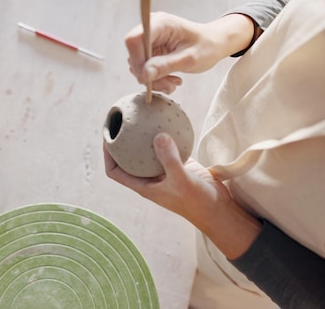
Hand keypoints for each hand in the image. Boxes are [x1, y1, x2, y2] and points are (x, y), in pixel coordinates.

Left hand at [103, 132, 261, 258]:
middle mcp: (150, 177)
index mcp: (143, 185)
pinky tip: (168, 119)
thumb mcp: (181, 180)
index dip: (107, 155)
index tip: (107, 136)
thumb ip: (170, 159)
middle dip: (122, 140)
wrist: (217, 208)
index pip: (115, 171)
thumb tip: (158, 136)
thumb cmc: (196, 201)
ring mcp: (164, 170)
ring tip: (141, 115)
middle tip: (122, 119)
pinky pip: (168, 146)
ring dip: (144, 135)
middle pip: (128, 157)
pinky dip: (166, 134)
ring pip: (148, 150)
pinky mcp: (179, 163)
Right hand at [125, 12, 254, 93]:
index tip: (149, 77)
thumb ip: (166, 65)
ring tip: (173, 83)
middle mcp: (151, 29)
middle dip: (148, 75)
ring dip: (154, 79)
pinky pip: (145, 68)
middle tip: (167, 84)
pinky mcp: (151, 50)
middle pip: (134, 55)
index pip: (134, 40)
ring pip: (138, 65)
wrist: (214, 44)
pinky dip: (156, 79)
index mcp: (160, 23)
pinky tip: (171, 79)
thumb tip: (144, 74)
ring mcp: (150, 40)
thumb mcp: (189, 59)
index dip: (137, 60)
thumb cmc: (207, 46)